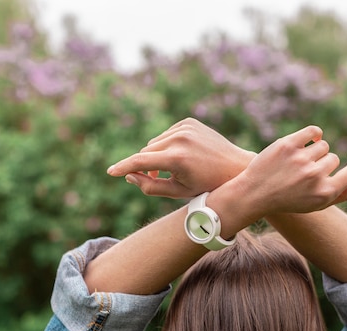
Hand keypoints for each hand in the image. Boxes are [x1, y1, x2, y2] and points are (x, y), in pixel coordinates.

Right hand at [106, 118, 254, 197]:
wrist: (235, 167)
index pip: (140, 161)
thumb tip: (129, 175)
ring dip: (157, 155)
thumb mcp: (178, 192)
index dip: (123, 167)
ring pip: (155, 143)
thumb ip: (150, 186)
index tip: (110, 172)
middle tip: (160, 177)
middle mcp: (179, 139)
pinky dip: (167, 145)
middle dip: (146, 165)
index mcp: (176, 159)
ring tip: (174, 168)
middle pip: (146, 152)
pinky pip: (166, 134)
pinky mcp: (189, 122)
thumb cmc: (207, 185)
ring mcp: (185, 127)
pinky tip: (183, 155)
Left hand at [231, 125, 346, 215]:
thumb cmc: (288, 200)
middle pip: (333, 158)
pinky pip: (313, 131)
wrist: (254, 194)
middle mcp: (314, 176)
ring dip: (314, 150)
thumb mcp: (315, 204)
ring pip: (322, 145)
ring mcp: (301, 159)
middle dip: (323, 162)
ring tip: (299, 161)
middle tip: (305, 172)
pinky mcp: (288, 145)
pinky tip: (307, 140)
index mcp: (324, 193)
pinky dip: (313, 134)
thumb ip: (341, 194)